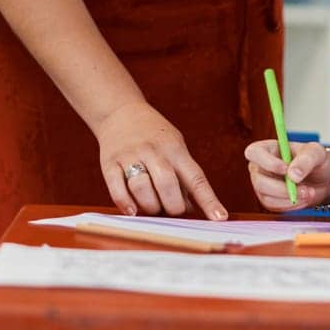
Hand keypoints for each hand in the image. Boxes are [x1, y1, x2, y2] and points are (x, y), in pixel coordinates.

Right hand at [95, 100, 226, 219]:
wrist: (119, 111)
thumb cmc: (154, 136)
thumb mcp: (176, 147)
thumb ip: (184, 177)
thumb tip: (196, 210)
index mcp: (175, 149)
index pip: (196, 178)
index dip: (208, 200)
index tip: (220, 218)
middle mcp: (154, 151)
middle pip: (167, 184)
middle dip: (173, 207)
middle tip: (171, 210)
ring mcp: (130, 156)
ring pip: (141, 187)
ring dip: (149, 206)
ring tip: (151, 207)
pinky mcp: (110, 162)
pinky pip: (116, 187)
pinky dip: (125, 203)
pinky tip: (132, 211)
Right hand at [245, 140, 329, 211]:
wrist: (323, 180)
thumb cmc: (316, 160)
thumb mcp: (316, 153)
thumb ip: (306, 160)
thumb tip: (293, 175)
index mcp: (267, 149)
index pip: (254, 153)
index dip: (267, 162)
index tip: (286, 169)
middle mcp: (260, 167)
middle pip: (259, 180)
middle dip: (282, 188)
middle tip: (305, 189)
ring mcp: (262, 185)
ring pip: (266, 197)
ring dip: (290, 198)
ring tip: (309, 193)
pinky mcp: (268, 200)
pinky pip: (273, 207)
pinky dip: (291, 205)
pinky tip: (303, 199)